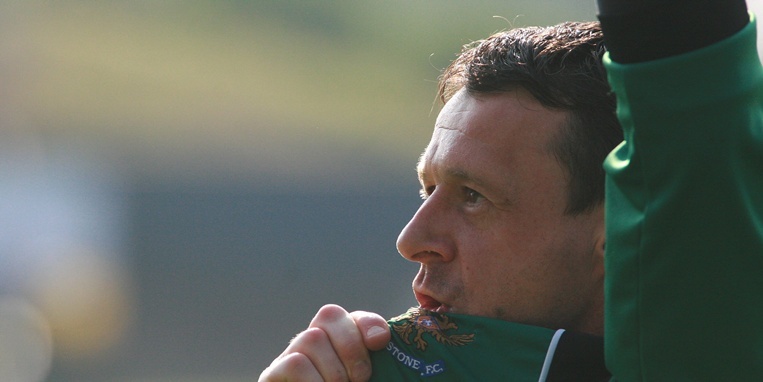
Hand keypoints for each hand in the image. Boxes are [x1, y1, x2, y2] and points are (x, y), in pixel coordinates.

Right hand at [259, 304, 389, 381]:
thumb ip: (373, 375)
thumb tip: (390, 353)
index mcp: (336, 346)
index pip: (348, 315)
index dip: (365, 323)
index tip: (381, 343)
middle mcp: (310, 346)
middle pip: (328, 316)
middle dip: (352, 347)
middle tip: (361, 379)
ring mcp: (288, 358)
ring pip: (311, 338)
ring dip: (334, 370)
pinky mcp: (271, 377)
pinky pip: (294, 363)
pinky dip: (315, 381)